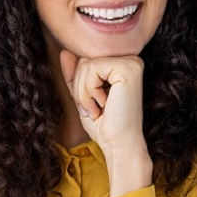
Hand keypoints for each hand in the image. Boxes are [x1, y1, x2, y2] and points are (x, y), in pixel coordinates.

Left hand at [60, 49, 152, 196]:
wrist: (119, 145)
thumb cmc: (105, 124)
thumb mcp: (83, 95)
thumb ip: (75, 73)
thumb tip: (65, 51)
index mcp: (123, 63)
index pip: (86, 59)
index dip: (79, 83)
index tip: (92, 104)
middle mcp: (131, 59)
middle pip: (85, 59)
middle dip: (80, 87)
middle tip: (94, 108)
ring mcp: (131, 62)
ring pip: (85, 64)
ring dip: (83, 92)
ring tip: (98, 108)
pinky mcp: (128, 68)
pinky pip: (91, 68)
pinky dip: (89, 90)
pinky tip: (103, 104)